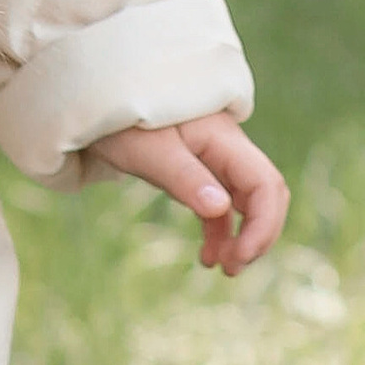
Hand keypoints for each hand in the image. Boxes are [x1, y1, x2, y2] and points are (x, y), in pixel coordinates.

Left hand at [85, 113, 287, 276]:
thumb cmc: (120, 120)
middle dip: (259, 234)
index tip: (240, 257)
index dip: (263, 225)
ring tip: (221, 268)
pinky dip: (219, 229)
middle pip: (265, 194)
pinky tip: (207, 256)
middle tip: (233, 268)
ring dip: (240, 235)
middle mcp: (227, 149)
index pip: (265, 184)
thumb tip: (221, 210)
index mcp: (224, 140)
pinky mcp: (196, 169)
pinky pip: (220, 203)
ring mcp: (214, 159)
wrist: (98, 96)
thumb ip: (185, 177)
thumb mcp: (148, 151)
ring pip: (245, 202)